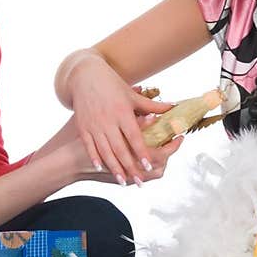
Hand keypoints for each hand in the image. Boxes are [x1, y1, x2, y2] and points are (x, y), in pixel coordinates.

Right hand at [68, 55, 177, 182]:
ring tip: (122, 180)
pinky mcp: (83, 127)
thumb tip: (172, 108)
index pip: (134, 137)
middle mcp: (108, 120)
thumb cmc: (111, 84)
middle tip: (139, 180)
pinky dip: (95, 158)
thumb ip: (151, 105)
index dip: (141, 152)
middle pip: (120, 148)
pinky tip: (101, 169)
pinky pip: (90, 146)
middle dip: (129, 166)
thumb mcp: (131, 94)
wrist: (84, 76)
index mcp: (123, 112)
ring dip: (114, 167)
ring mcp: (94, 125)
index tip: (148, 166)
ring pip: (105, 151)